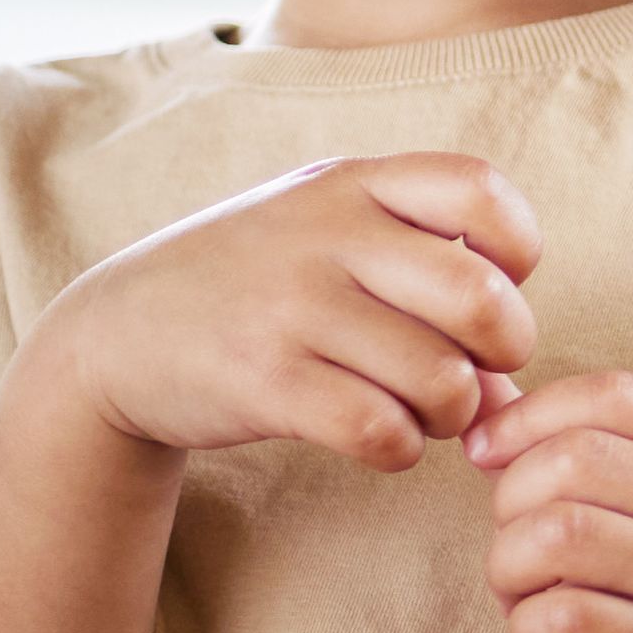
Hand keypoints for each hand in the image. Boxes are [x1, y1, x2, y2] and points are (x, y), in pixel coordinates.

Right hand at [23, 155, 538, 472]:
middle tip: (470, 369)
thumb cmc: (257, 289)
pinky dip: (400, 449)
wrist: (117, 335)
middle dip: (503, 350)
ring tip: (418, 410)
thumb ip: (427, 287)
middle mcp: (325, 233)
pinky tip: (379, 439)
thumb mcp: (328, 241)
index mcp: (351, 182)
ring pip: (441, 378)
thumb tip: (511, 393)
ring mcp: (291, 305)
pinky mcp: (263, 381)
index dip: (514, 249)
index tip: (490, 283)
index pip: (481, 189)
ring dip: (450, 414)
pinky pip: (381, 430)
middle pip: (481, 297)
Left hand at [474, 370, 632, 632]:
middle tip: (513, 545)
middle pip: (578, 459)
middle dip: (511, 500)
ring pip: (562, 534)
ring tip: (522, 592)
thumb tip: (479, 384)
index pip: (616, 396)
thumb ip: (562, 447)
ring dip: (509, 566)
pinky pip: (562, 618)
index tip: (486, 453)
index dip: (532, 414)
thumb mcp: (631, 516)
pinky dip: (524, 625)